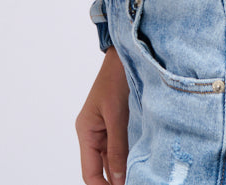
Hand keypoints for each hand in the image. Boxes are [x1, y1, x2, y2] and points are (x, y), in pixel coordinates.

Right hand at [75, 46, 129, 183]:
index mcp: (85, 131)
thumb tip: (118, 179)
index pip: (90, 173)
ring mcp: (104, 128)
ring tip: (139, 178)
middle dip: (115, 182)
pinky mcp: (116, 123)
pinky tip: (140, 163)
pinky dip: (128, 157)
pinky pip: (119, 147)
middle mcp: (92, 133)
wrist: (125, 54)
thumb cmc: (116, 78)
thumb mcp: (117, 115)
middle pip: (100, 169)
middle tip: (135, 183)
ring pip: (111, 160)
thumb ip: (117, 148)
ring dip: (123, 171)